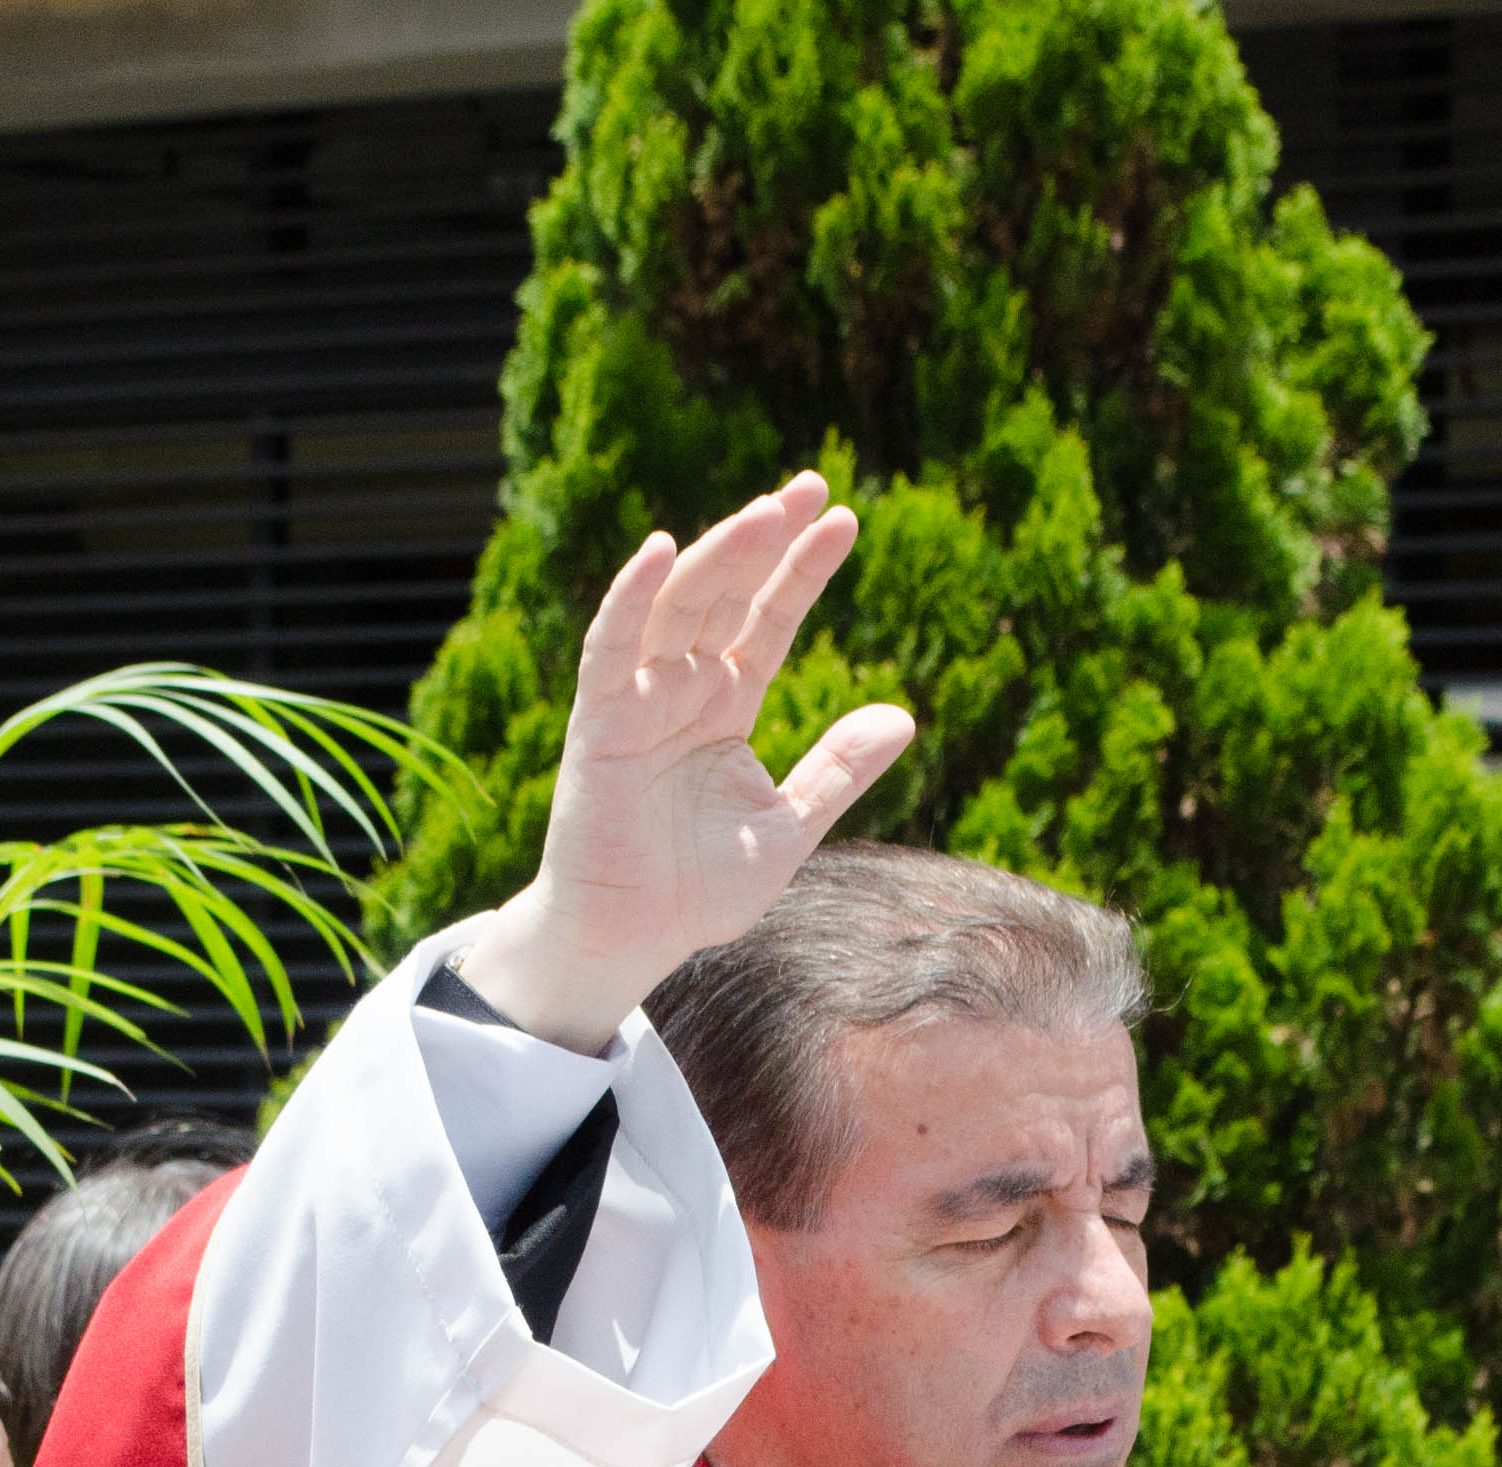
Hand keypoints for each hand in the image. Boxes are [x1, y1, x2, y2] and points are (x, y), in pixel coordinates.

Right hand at [457, 473, 917, 1052]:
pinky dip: (629, 599)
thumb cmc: (696, 892)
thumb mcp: (787, 829)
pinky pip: (610, 649)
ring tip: (767, 511)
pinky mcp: (597, 724)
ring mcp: (637, 702)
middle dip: (764, 539)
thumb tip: (904, 716)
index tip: (843, 519)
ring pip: (677, 607)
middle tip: (810, 489)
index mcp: (725, 705)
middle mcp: (680, 690)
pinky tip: (658, 551)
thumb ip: (837, 772)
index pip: (766, 620)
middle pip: (724, 595)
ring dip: (718, 554)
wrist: (632, 943)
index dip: (802, 571)